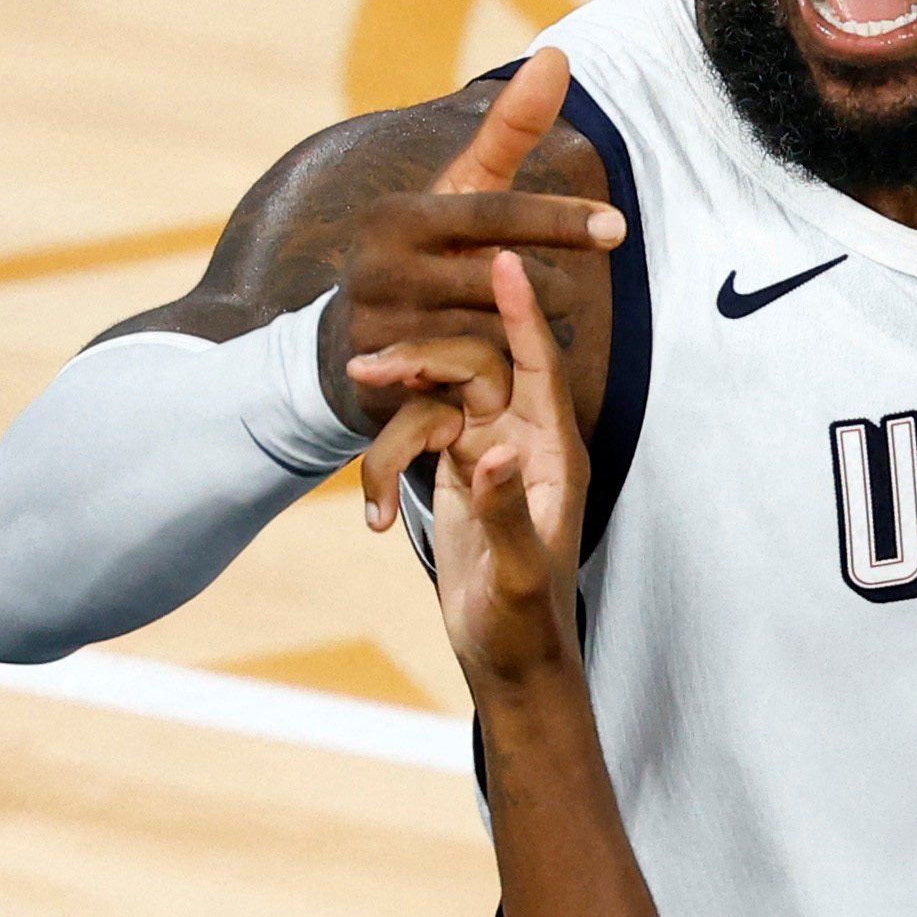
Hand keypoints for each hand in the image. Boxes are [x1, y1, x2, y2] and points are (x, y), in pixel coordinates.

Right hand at [329, 47, 624, 428]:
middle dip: (549, 289)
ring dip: (528, 334)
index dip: (560, 220)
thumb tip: (559, 55)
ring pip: (496, 333)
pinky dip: (505, 373)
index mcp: (399, 215)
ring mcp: (381, 328)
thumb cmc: (425, 251)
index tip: (618, 228)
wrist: (347, 342)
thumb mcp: (459, 190)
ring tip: (532, 330)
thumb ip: (510, 131)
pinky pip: (479, 380)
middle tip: (565, 294)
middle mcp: (380, 267)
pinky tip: (514, 369)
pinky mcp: (389, 383)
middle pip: (505, 280)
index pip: (496, 214)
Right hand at [376, 250, 589, 677]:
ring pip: (439, 397)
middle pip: (476, 368)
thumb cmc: (527, 625)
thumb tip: (493, 456)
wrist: (509, 661)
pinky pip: (418, 434)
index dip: (521, 312)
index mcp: (555, 453)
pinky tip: (367, 512)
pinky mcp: (459, 473)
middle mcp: (525, 442)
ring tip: (361, 410)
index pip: (540, 365)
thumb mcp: (518, 576)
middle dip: (426, 357)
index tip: (502, 255)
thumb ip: (508, 513)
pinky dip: (387, 457)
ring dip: (399, 404)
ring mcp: (489, 453)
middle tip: (367, 363)